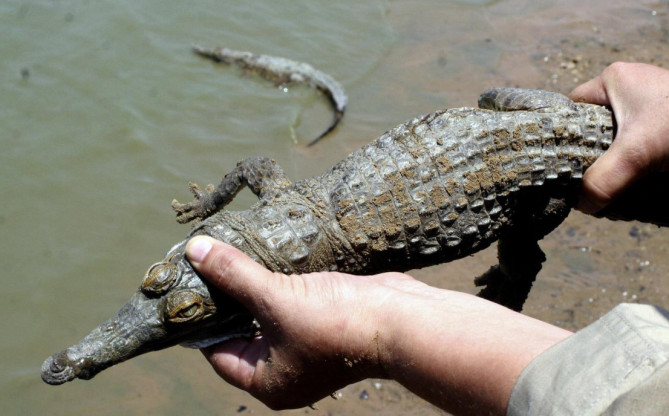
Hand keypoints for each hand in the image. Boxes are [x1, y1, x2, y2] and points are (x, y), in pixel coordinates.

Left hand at [185, 236, 570, 414]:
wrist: (401, 319)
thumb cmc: (337, 323)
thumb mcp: (276, 299)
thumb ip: (235, 275)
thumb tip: (195, 251)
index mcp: (268, 381)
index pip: (218, 353)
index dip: (201, 319)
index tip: (190, 286)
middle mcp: (287, 370)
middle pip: (242, 333)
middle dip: (230, 299)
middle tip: (210, 265)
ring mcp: (309, 349)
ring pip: (269, 317)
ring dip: (257, 289)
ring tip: (237, 256)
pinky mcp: (327, 325)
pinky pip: (294, 307)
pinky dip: (282, 287)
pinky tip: (272, 260)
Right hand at [569, 62, 668, 212]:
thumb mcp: (636, 152)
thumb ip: (603, 180)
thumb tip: (581, 205)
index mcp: (612, 80)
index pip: (571, 107)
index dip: (563, 134)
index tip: (561, 162)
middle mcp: (626, 88)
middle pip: (590, 126)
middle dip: (588, 154)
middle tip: (583, 178)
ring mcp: (645, 105)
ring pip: (613, 138)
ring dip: (611, 161)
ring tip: (605, 183)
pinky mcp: (662, 121)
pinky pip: (634, 143)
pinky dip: (631, 162)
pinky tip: (628, 180)